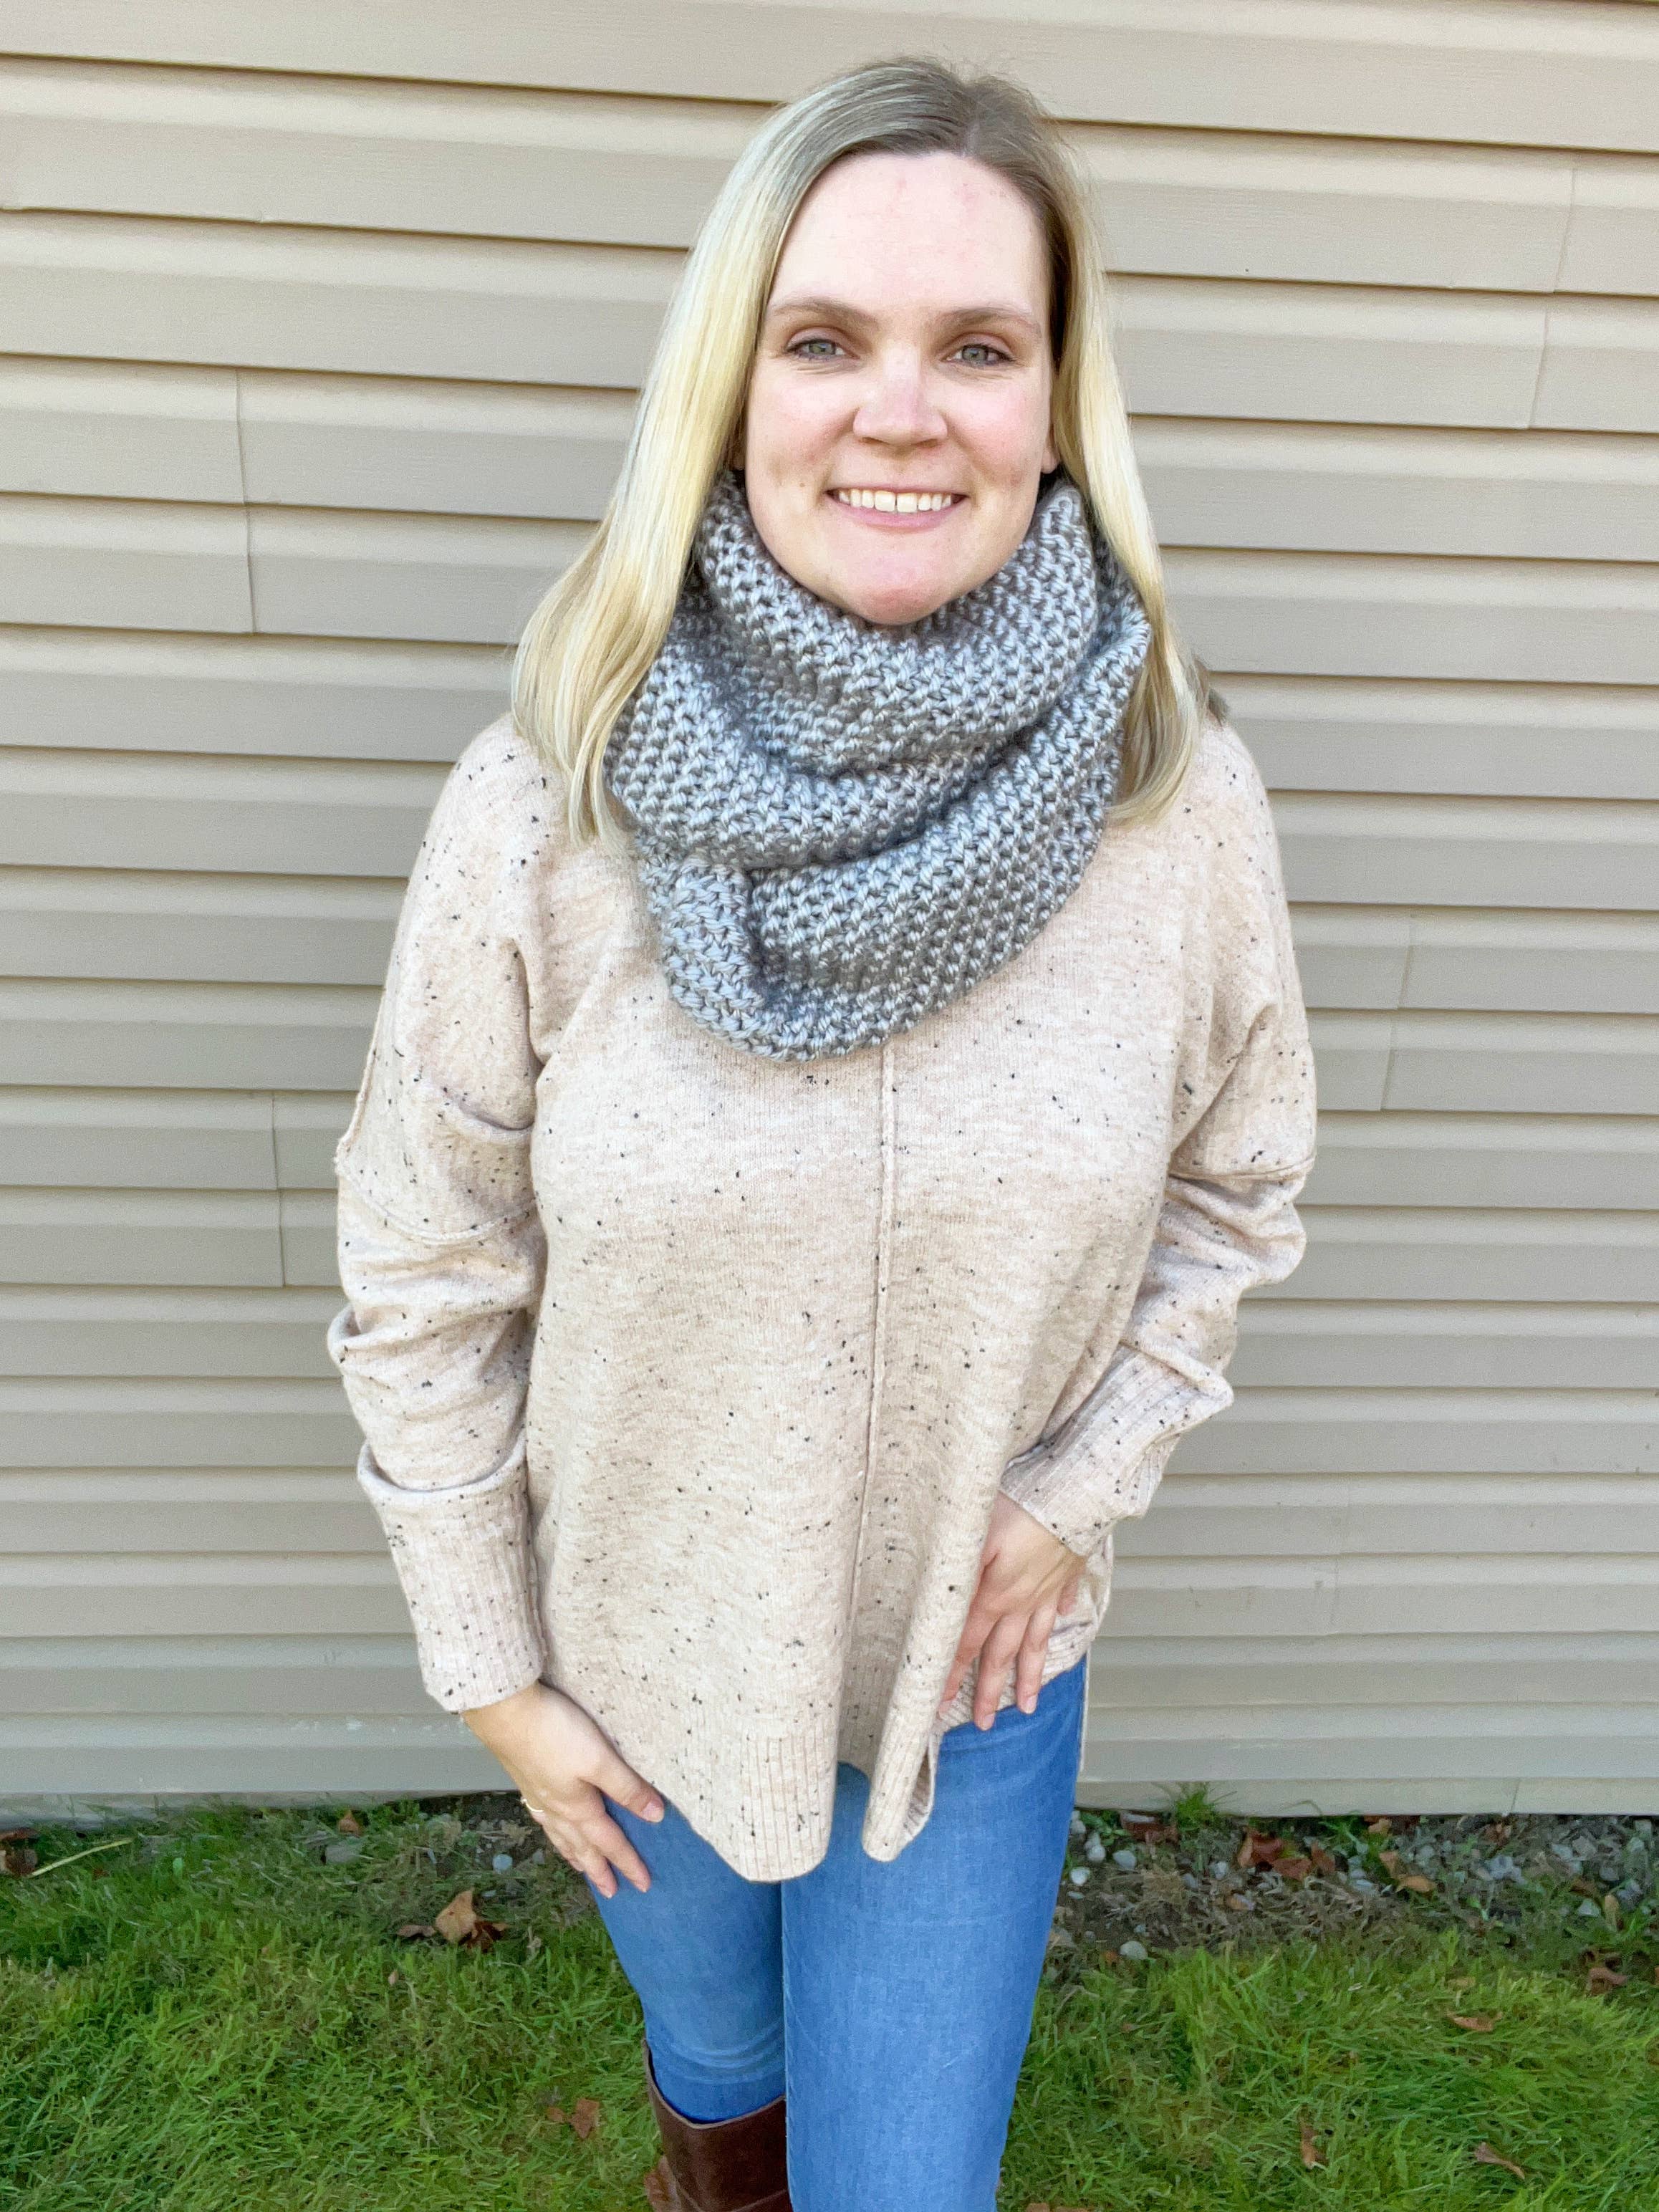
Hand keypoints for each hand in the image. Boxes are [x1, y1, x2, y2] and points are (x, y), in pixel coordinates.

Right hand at [461, 1680, 665, 1897]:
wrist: (505, 1713)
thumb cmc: (557, 1733)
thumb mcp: (600, 1759)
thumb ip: (627, 1788)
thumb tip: (655, 1817)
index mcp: (578, 1807)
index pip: (610, 1841)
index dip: (628, 1862)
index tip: (644, 1884)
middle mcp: (557, 1809)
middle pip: (582, 1846)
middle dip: (598, 1869)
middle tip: (611, 1892)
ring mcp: (538, 1795)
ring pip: (560, 1835)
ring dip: (574, 1854)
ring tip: (580, 1868)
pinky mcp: (525, 1779)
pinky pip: (543, 1818)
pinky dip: (551, 1831)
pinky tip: (548, 1823)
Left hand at [938, 1493, 1087, 1729]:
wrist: (1075, 1494)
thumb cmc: (1022, 1508)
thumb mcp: (977, 1535)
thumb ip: (958, 1571)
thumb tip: (943, 1605)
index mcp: (995, 1595)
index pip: (967, 1644)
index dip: (953, 1674)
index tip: (942, 1702)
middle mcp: (1023, 1602)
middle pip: (1003, 1654)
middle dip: (992, 1691)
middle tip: (984, 1724)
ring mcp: (1048, 1590)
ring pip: (1035, 1641)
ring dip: (1029, 1676)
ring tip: (1028, 1705)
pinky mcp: (1067, 1573)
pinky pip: (1060, 1604)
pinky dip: (1058, 1618)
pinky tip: (1057, 1624)